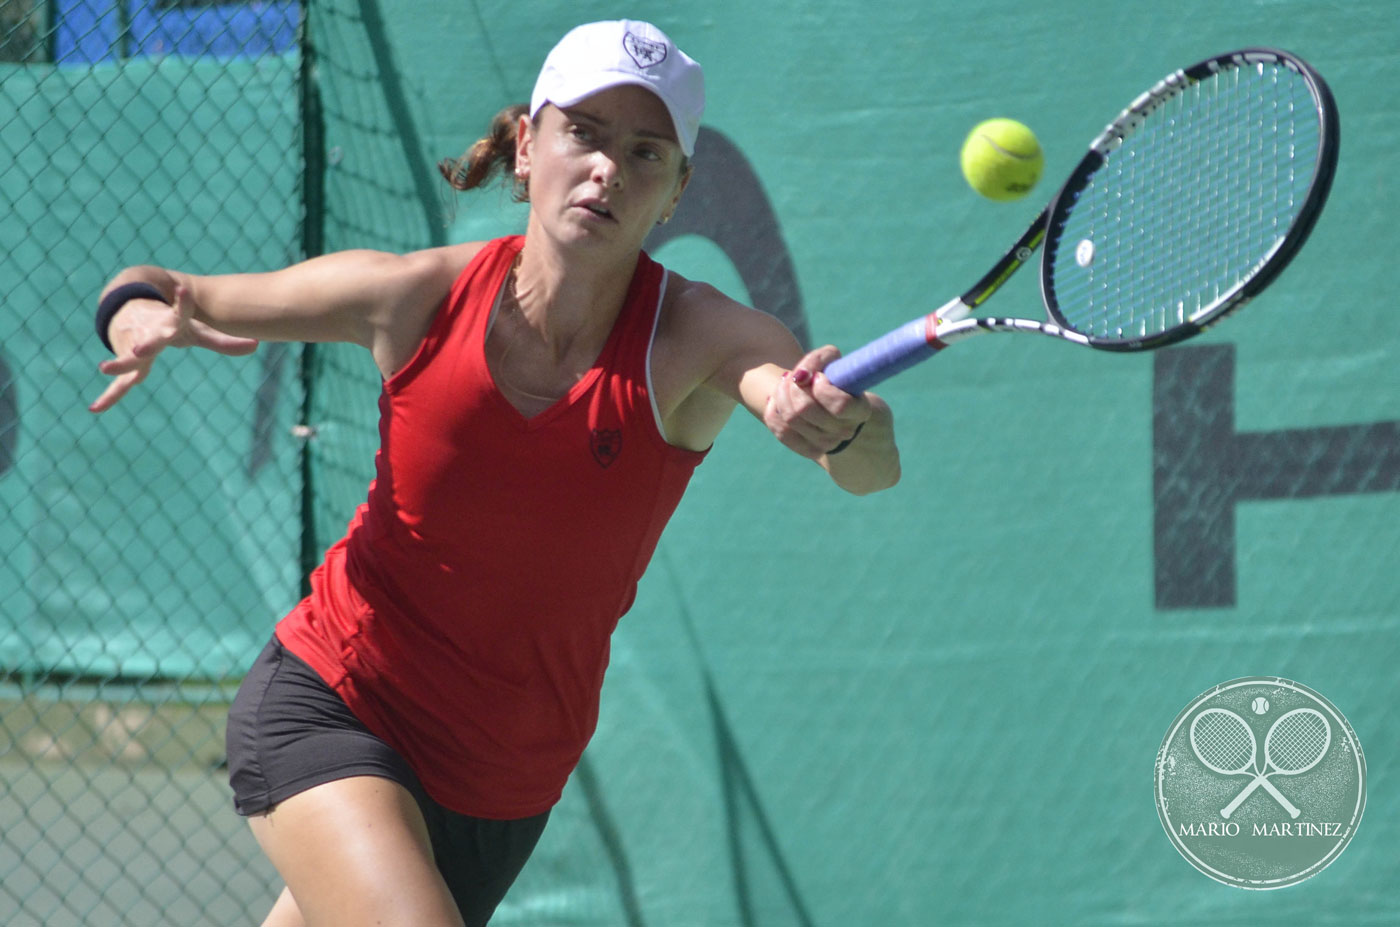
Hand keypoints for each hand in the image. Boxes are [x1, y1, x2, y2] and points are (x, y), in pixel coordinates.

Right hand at [88, 283, 259, 412]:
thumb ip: (222, 342)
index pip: (179, 312)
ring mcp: (134, 348)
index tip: (181, 289)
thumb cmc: (169, 323)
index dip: (182, 302)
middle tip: (140, 348)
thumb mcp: (196, 331)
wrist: (131, 310)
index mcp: (170, 324)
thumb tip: (256, 345)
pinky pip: (119, 385)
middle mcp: (150, 334)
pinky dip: (109, 397)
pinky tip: (95, 409)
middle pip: (150, 340)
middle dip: (146, 343)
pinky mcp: (127, 362)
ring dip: (118, 364)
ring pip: (128, 359)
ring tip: (104, 369)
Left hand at [763, 345, 870, 458]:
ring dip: (782, 393)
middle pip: (805, 409)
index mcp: (860, 411)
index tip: (818, 377)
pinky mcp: (807, 450)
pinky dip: (774, 410)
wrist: (833, 408)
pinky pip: (781, 431)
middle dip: (794, 385)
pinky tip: (777, 398)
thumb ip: (823, 358)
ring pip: (791, 418)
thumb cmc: (836, 380)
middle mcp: (844, 431)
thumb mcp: (835, 363)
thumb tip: (802, 375)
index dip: (822, 387)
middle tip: (795, 376)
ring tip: (786, 382)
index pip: (840, 405)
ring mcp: (826, 444)